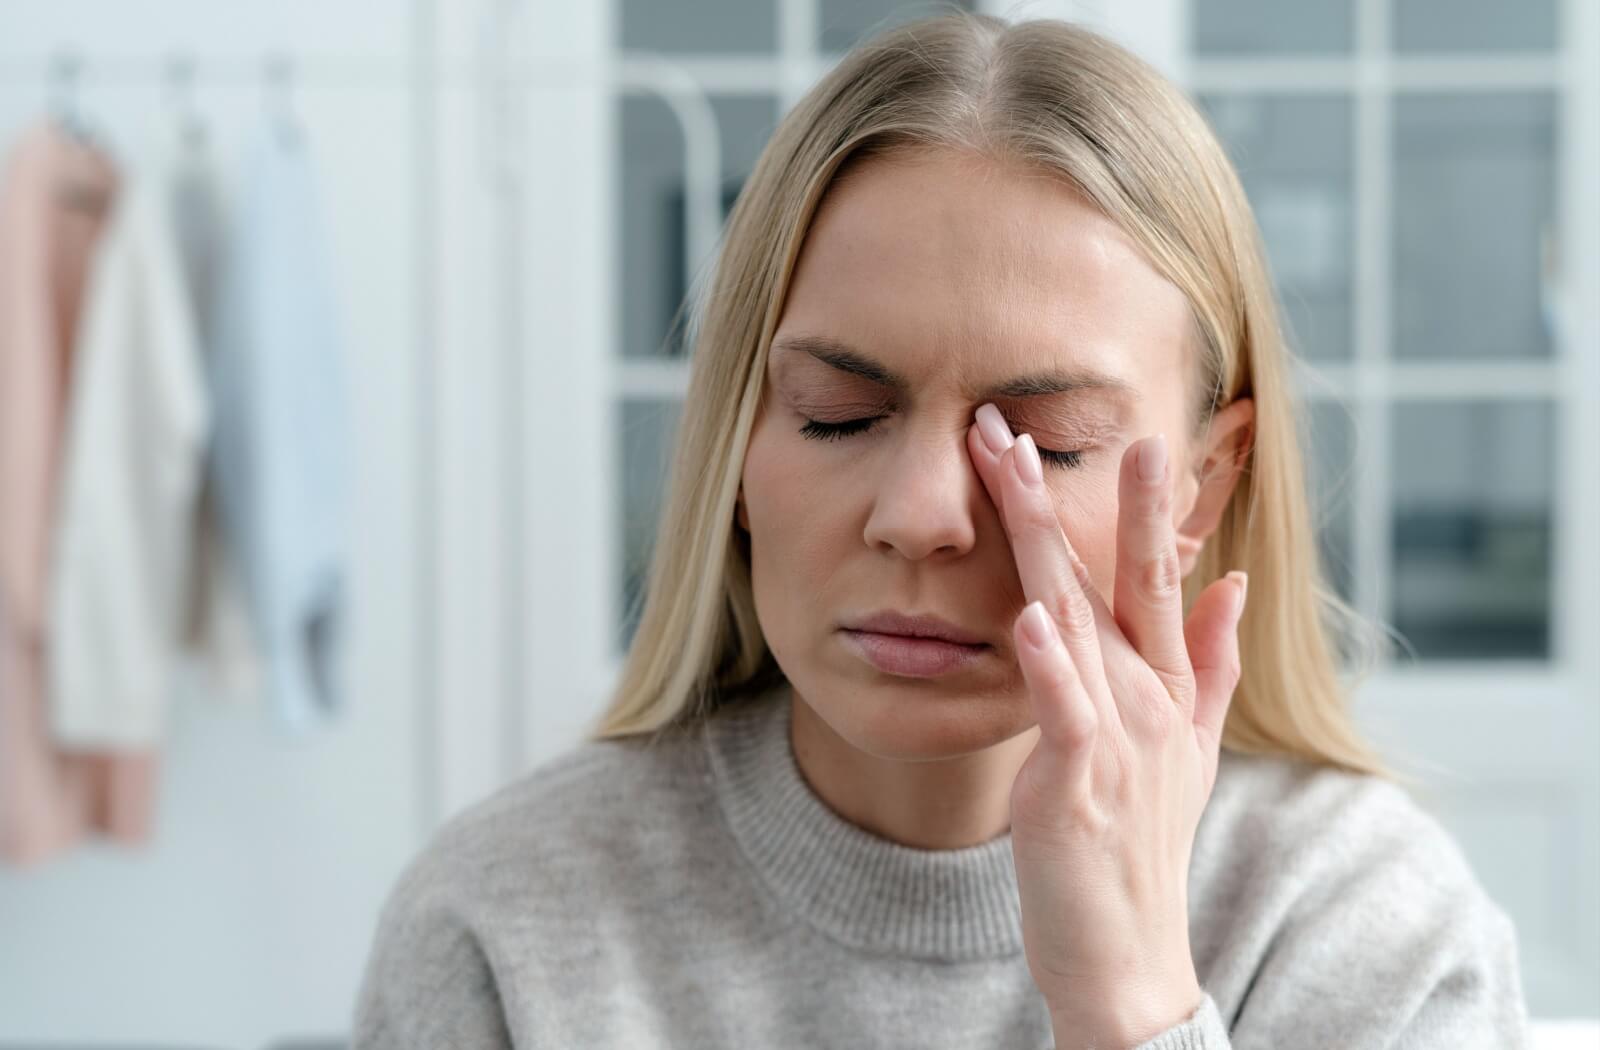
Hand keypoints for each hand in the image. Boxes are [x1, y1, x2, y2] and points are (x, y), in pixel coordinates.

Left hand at [966, 403, 1247, 1047]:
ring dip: (1047, 543)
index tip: (1120, 428)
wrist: (1130, 954)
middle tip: (1032, 416)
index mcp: (1163, 683)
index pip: (1149, 573)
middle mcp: (1146, 697)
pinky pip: (1065, 714)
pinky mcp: (1079, 785)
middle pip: (1112, 576)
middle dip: (1079, 492)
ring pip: (1077, 620)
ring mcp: (1117, 738)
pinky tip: (1031, 618)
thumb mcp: (1188, 747)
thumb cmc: (1142, 843)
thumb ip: (1211, 663)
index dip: (1133, 502)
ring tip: (1017, 470)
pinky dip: (1049, 667)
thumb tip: (1234, 582)